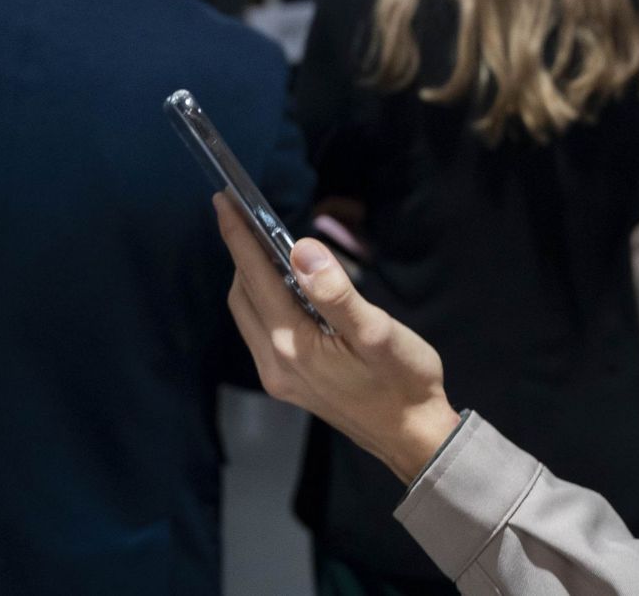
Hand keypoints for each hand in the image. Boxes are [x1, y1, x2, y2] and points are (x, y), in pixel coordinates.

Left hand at [215, 194, 461, 481]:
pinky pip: (264, 332)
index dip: (239, 237)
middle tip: (243, 215)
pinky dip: (265, 301)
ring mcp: (281, 378)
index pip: (256, 279)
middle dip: (240, 254)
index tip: (223, 201)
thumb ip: (336, 292)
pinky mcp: (292, 384)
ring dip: (251, 278)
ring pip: (250, 316)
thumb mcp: (377, 333)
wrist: (414, 437)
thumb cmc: (403, 382)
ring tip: (264, 245)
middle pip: (243, 297)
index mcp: (293, 346)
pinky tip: (287, 290)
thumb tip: (302, 250)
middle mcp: (276, 363)